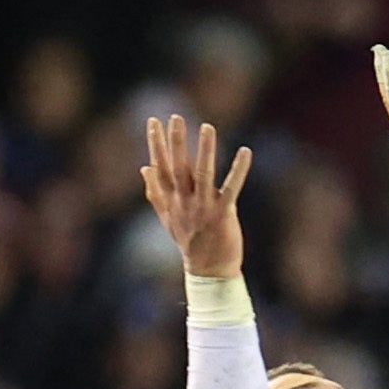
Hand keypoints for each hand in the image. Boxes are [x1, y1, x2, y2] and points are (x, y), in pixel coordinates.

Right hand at [139, 112, 251, 279]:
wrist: (208, 271)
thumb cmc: (189, 242)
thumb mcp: (167, 218)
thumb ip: (155, 192)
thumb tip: (144, 168)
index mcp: (171, 201)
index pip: (159, 168)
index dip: (155, 144)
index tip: (154, 121)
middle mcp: (184, 203)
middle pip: (177, 168)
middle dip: (175, 142)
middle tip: (176, 117)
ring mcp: (203, 208)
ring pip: (202, 174)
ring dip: (204, 150)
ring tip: (207, 127)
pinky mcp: (223, 214)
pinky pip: (231, 188)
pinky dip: (238, 169)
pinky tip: (244, 151)